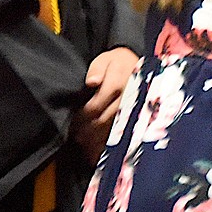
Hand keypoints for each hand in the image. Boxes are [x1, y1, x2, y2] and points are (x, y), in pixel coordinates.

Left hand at [72, 46, 138, 164]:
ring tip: (85, 146)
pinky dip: (111, 144)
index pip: (97, 105)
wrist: (137, 65)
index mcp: (118, 84)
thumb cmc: (117, 63)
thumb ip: (97, 69)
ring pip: (113, 129)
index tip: (74, 122)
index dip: (83, 116)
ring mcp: (133, 109)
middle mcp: (128, 98)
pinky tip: (101, 152)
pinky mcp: (136, 116)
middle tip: (76, 137)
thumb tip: (92, 82)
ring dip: (98, 140)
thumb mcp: (105, 59)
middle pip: (104, 120)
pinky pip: (124, 133)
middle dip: (88, 131)